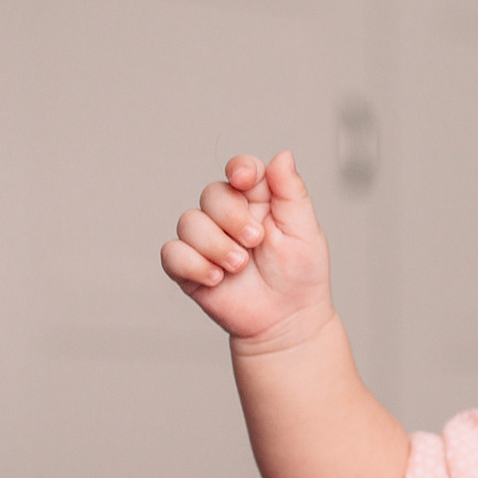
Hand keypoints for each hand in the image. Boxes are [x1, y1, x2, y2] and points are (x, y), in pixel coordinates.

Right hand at [160, 151, 333, 349]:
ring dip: (216, 245)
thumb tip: (282, 155)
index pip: (240, 171)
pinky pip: (172, 253)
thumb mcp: (305, 232)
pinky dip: (194, 264)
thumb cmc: (300, 277)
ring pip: (189, 222)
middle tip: (255, 241)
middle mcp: (229, 217)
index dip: (238, 169)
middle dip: (231, 216)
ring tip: (240, 266)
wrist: (288, 321)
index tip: (243, 179)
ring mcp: (207, 241)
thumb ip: (292, 193)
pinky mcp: (189, 267)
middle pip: (212, 193)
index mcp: (258, 202)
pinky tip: (218, 278)